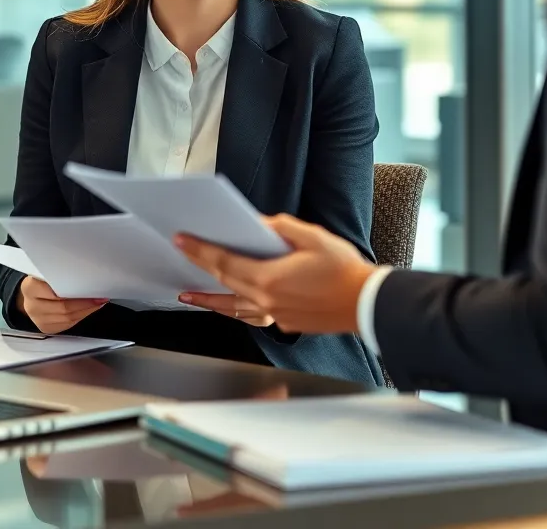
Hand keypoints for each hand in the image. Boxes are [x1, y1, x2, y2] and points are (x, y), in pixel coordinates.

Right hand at [16, 275, 107, 333]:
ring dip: (86, 310)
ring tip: (99, 302)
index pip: (54, 291)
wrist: (32, 295)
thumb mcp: (47, 273)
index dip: (74, 289)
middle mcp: (31, 305)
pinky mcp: (45, 328)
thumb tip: (87, 273)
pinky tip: (89, 309)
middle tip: (100, 296)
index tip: (90, 285)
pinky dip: (81, 316)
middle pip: (63, 307)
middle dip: (85, 302)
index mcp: (30, 287)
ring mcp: (37, 319)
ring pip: (67, 318)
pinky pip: (67, 324)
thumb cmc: (43, 281)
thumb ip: (61, 273)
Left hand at [175, 215, 374, 334]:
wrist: (365, 302)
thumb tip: (260, 224)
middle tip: (182, 255)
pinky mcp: (285, 322)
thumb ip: (281, 228)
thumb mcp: (313, 237)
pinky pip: (251, 316)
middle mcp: (267, 300)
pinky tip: (231, 306)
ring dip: (210, 300)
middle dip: (199, 268)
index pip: (225, 262)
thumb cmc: (344, 270)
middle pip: (224, 283)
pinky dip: (236, 310)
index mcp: (270, 278)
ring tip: (190, 295)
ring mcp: (275, 314)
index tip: (183, 241)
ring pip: (233, 307)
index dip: (201, 250)